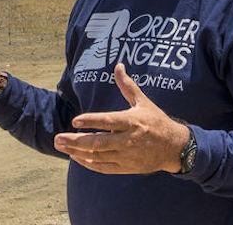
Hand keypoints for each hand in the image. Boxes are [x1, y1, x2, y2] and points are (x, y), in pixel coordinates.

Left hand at [53, 63, 188, 173]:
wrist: (174, 148)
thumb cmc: (156, 121)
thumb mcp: (143, 102)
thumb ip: (127, 86)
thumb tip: (118, 66)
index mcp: (132, 121)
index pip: (109, 121)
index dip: (92, 121)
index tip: (75, 120)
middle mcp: (129, 140)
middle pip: (99, 142)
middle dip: (76, 141)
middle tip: (58, 138)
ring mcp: (127, 156)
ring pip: (98, 155)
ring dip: (77, 152)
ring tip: (61, 146)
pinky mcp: (127, 167)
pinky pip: (104, 167)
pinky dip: (88, 164)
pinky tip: (75, 157)